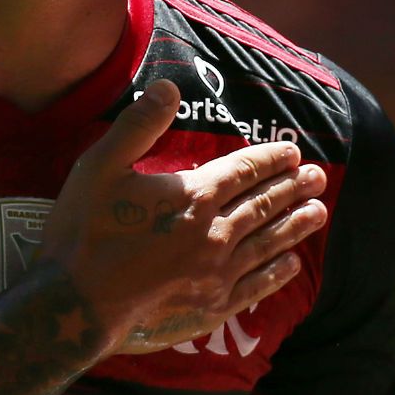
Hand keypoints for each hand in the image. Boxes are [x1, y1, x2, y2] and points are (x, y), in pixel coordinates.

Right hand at [38, 80, 327, 357]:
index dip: (270, 160)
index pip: (243, 171)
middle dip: (292, 187)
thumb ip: (138, 126)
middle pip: (263, 204)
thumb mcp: (99, 167)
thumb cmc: (83, 232)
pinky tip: (292, 264)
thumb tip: (169, 87)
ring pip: (268, 243)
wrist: (76, 305)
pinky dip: (278, 273)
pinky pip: (256, 286)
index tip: (293, 152)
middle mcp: (215, 233)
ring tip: (318, 211)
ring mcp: (217, 273)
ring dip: (295, 225)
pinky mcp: (212, 307)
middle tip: (317, 177)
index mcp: (193, 196)